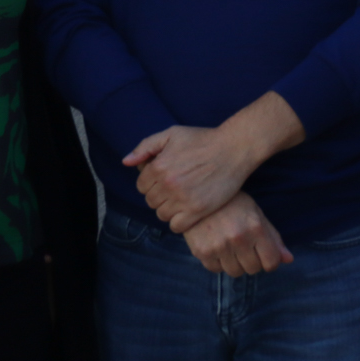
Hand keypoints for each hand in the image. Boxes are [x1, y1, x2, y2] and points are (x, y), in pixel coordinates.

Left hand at [126, 92, 303, 233]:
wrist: (233, 148)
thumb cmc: (202, 139)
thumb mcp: (172, 134)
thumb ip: (146, 147)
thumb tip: (126, 162)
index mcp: (159, 166)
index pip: (142, 186)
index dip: (152, 183)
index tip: (165, 179)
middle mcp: (168, 184)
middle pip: (151, 201)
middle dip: (159, 196)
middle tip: (175, 188)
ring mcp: (182, 199)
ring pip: (162, 214)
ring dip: (168, 209)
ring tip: (181, 198)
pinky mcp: (197, 210)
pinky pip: (176, 226)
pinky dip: (178, 221)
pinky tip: (186, 211)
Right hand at [181, 192, 293, 275]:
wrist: (198, 193)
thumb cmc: (233, 203)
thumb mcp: (256, 214)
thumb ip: (273, 238)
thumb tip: (289, 260)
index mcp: (255, 227)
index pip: (271, 262)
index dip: (269, 260)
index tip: (263, 253)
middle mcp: (238, 238)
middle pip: (253, 269)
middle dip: (252, 260)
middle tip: (244, 245)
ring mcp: (219, 246)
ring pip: (235, 272)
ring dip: (235, 262)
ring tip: (229, 245)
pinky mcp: (201, 251)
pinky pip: (216, 269)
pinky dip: (218, 261)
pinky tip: (215, 245)